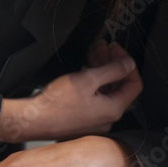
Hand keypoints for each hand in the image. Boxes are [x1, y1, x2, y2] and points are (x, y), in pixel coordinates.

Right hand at [0, 45, 141, 141]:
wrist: (34, 120)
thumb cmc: (58, 102)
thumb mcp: (88, 79)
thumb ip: (113, 70)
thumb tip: (130, 64)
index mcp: (114, 109)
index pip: (134, 84)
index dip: (128, 64)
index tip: (116, 49)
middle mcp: (108, 117)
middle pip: (118, 85)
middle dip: (112, 63)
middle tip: (103, 46)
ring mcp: (96, 119)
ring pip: (106, 89)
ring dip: (101, 69)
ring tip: (93, 51)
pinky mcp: (84, 118)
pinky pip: (95, 97)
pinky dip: (93, 81)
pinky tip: (85, 68)